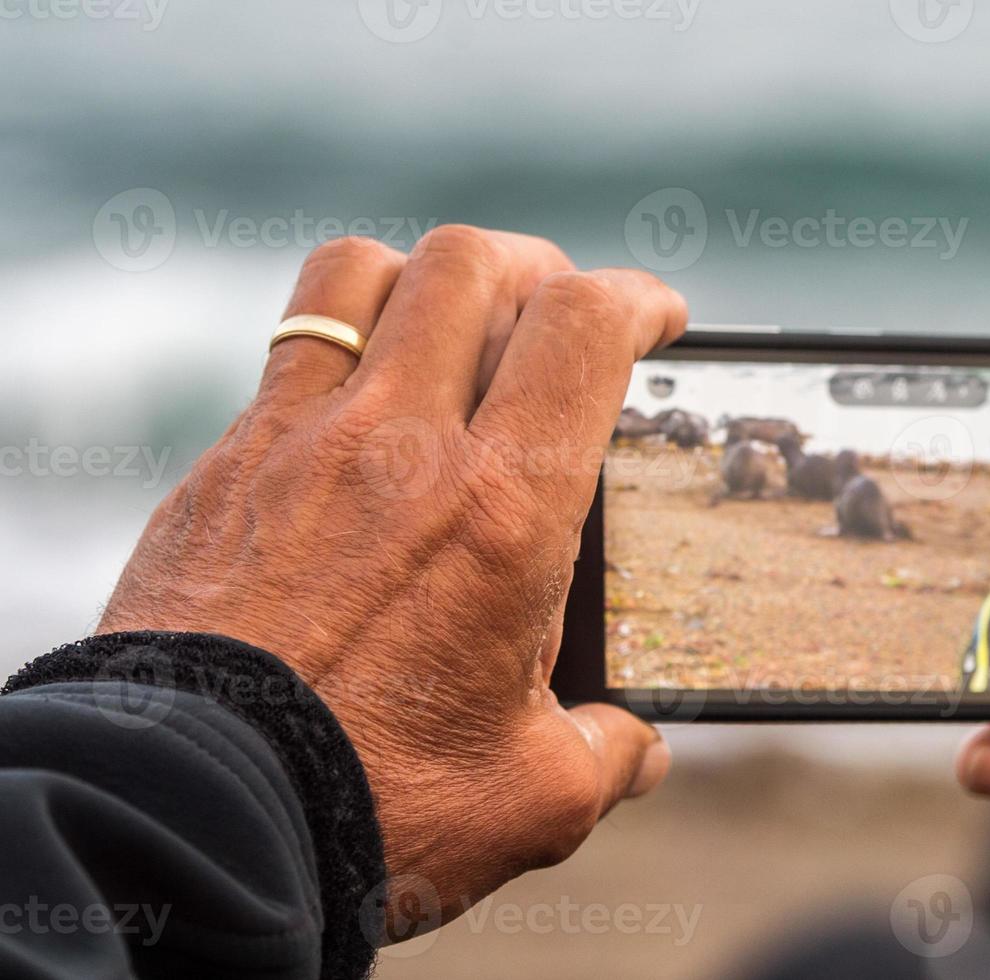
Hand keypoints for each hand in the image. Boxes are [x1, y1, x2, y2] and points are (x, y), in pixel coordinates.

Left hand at [98, 227, 686, 933]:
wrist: (188, 820)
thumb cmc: (371, 806)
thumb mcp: (531, 797)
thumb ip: (607, 755)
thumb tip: (640, 749)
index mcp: (502, 512)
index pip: (584, 331)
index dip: (637, 298)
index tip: (657, 316)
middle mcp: (400, 447)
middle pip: (471, 264)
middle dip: (536, 268)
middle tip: (557, 310)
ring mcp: (296, 442)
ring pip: (361, 275)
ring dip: (425, 278)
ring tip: (452, 321)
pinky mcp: (221, 469)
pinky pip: (286, 353)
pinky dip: (341, 346)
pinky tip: (359, 412)